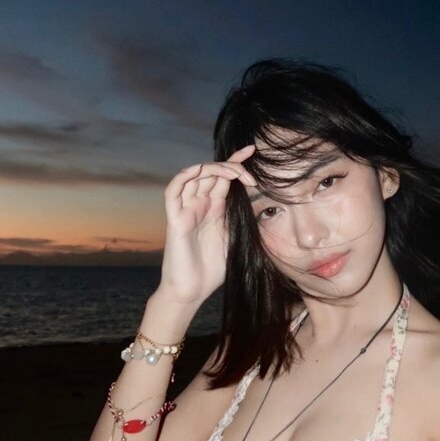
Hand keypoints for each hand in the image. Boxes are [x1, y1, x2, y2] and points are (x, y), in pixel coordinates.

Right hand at [155, 144, 256, 306]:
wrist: (193, 290)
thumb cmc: (214, 268)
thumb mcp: (237, 239)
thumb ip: (245, 219)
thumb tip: (265, 204)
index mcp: (216, 207)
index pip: (225, 177)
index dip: (236, 161)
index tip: (253, 150)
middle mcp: (200, 204)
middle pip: (212, 172)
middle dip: (232, 166)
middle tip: (250, 175)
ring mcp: (187, 210)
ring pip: (194, 176)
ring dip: (213, 168)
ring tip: (233, 174)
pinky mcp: (175, 219)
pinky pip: (173, 192)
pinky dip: (183, 177)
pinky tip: (197, 171)